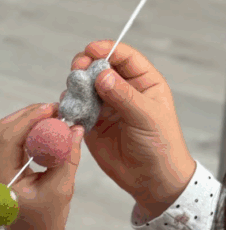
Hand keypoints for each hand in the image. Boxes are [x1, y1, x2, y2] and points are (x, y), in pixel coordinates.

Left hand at [0, 103, 85, 229]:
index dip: (30, 117)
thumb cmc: (47, 221)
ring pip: (4, 133)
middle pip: (4, 130)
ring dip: (27, 122)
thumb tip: (75, 127)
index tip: (52, 108)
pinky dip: (25, 132)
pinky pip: (8, 143)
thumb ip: (68, 157)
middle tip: (54, 109)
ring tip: (52, 117)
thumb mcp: (61, 188)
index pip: (9, 137)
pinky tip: (43, 130)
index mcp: (0, 178)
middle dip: (29, 115)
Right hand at [64, 40, 195, 217]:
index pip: (124, 57)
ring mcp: (106, 107)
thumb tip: (102, 76)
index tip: (90, 51)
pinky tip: (68, 109)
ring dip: (76, 87)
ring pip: (85, 88)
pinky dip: (70, 107)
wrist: (151, 180)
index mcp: (143, 82)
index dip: (106, 50)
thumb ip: (124, 96)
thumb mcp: (146, 117)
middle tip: (77, 71)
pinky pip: (77, 110)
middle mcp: (123, 91)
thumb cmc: (160, 145)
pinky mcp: (92, 125)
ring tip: (72, 94)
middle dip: (86, 66)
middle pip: (100, 68)